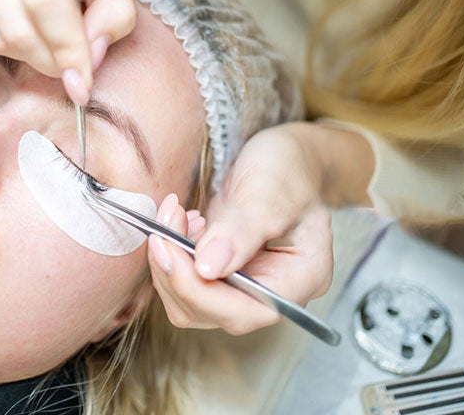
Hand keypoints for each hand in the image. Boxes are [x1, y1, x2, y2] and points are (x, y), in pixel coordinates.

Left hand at [147, 121, 373, 332]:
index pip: (245, 311)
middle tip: (163, 227)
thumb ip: (242, 231)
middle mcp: (272, 290)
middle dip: (177, 271)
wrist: (284, 152)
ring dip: (170, 260)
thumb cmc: (288, 168)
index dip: (199, 290)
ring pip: (190, 299)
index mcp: (300, 280)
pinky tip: (180, 221)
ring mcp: (245, 282)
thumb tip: (208, 268)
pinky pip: (186, 278)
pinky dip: (172, 252)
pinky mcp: (221, 270)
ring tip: (173, 216)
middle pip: (211, 311)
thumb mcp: (270, 192)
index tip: (168, 250)